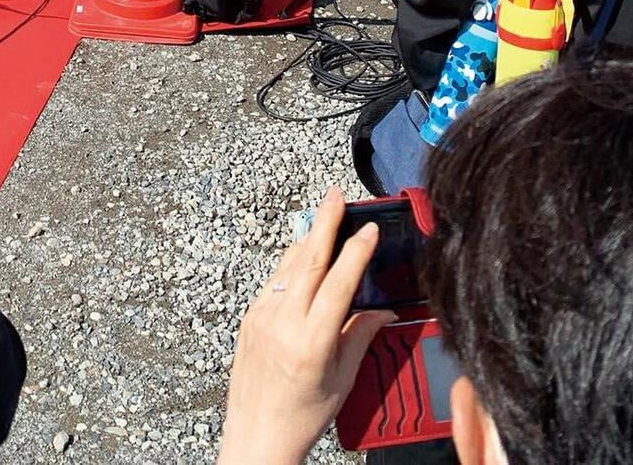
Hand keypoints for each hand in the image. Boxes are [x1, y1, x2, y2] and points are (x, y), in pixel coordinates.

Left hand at [217, 189, 392, 464]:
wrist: (256, 437)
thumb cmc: (303, 416)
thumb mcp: (342, 380)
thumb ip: (361, 336)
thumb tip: (383, 308)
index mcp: (312, 342)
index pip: (338, 284)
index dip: (355, 253)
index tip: (369, 230)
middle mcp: (283, 323)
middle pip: (307, 261)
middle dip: (324, 223)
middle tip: (336, 195)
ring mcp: (262, 317)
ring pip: (289, 266)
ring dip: (308, 239)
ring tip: (325, 217)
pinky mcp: (249, 317)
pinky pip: (274, 281)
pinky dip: (292, 265)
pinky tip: (304, 257)